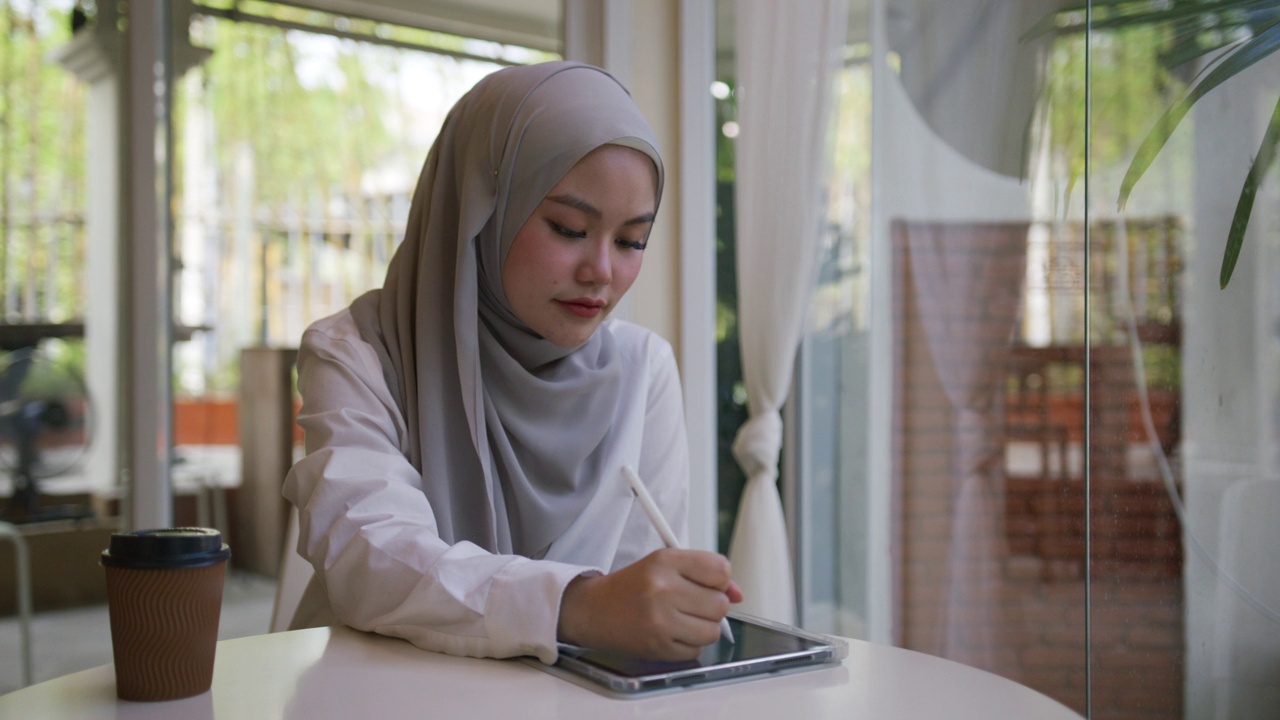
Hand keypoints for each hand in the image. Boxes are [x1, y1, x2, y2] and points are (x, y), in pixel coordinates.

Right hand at [557, 548, 743, 660]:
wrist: (594, 610)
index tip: (707, 583)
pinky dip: (688, 644)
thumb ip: (704, 573)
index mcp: (665, 561)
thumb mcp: (664, 565)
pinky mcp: (658, 647)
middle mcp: (662, 589)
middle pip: (720, 604)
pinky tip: (670, 633)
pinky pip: (696, 650)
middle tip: (689, 603)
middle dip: (710, 606)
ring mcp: (660, 620)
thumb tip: (737, 594)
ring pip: (712, 631)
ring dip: (702, 628)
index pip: (720, 569)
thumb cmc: (632, 587)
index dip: (719, 580)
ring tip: (680, 619)